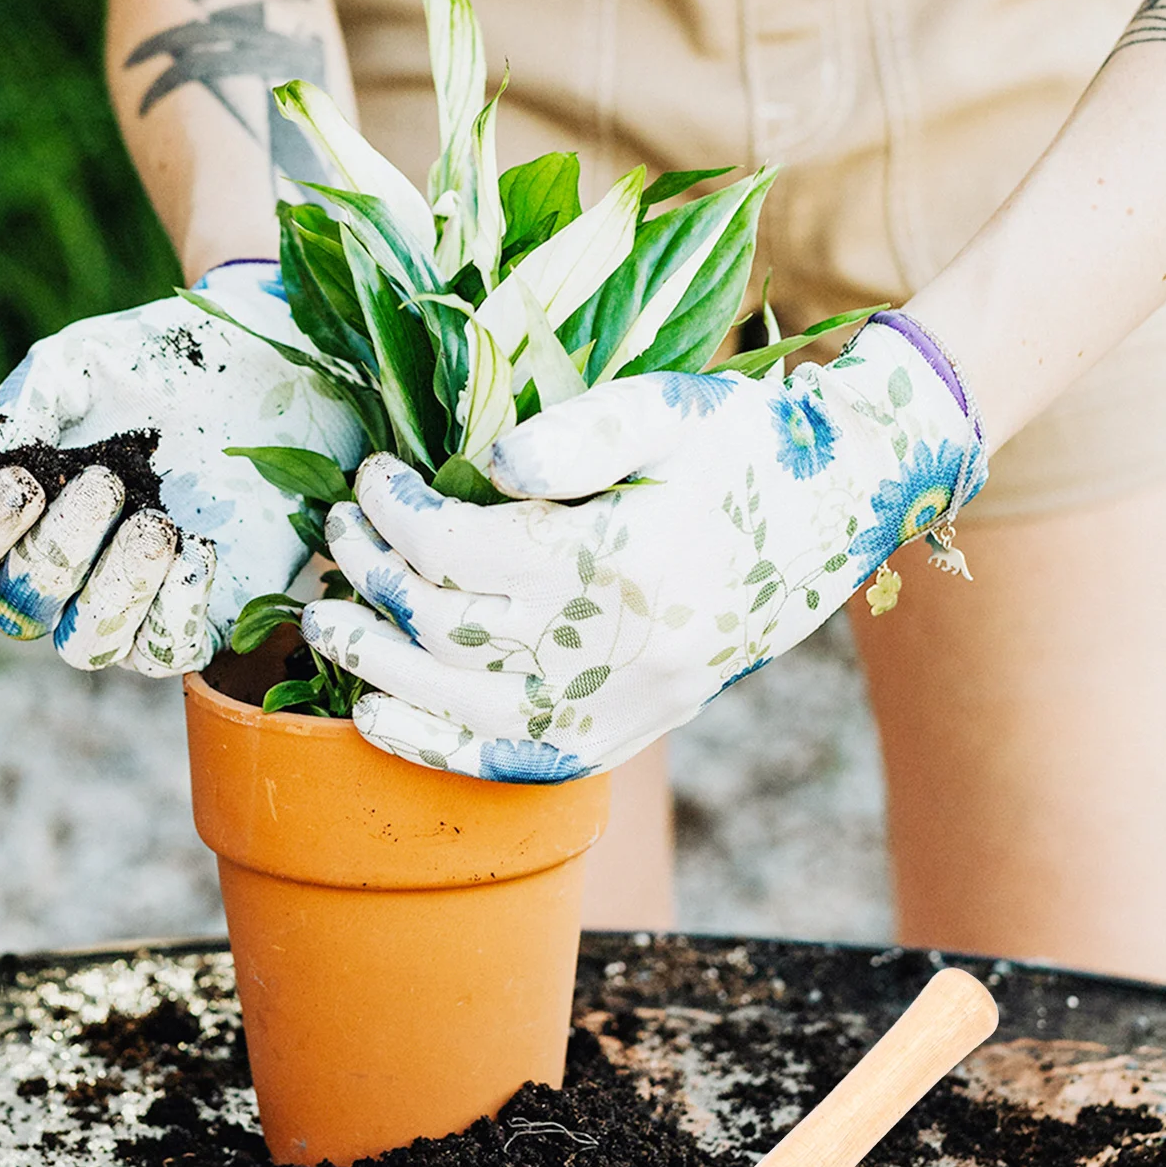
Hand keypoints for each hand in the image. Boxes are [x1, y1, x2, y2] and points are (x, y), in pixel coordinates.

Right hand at [0, 261, 364, 675]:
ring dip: (116, 589)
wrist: (262, 370)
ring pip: (88, 646)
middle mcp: (62, 576)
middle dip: (60, 551)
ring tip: (157, 526)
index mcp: (17, 516)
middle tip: (107, 483)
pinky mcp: (199, 617)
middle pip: (24, 608)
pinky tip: (199, 551)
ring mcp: (129, 604)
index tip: (24, 483)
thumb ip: (22, 405)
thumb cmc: (157, 367)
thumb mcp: (81, 364)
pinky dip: (176, 610)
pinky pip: (168, 654)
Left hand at [300, 315, 984, 779]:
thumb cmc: (745, 448)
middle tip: (336, 537)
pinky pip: (517, 759)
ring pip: (464, 704)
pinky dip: (439, 747)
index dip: (396, 513)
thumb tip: (482, 468)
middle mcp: (617, 647)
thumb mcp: (670, 407)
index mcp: (620, 558)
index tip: (373, 478)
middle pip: (448, 626)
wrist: (838, 514)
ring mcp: (623, 704)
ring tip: (327, 622)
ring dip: (379, 665)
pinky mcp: (626, 734)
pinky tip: (376, 719)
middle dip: (373, 578)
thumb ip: (576, 432)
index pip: (461, 548)